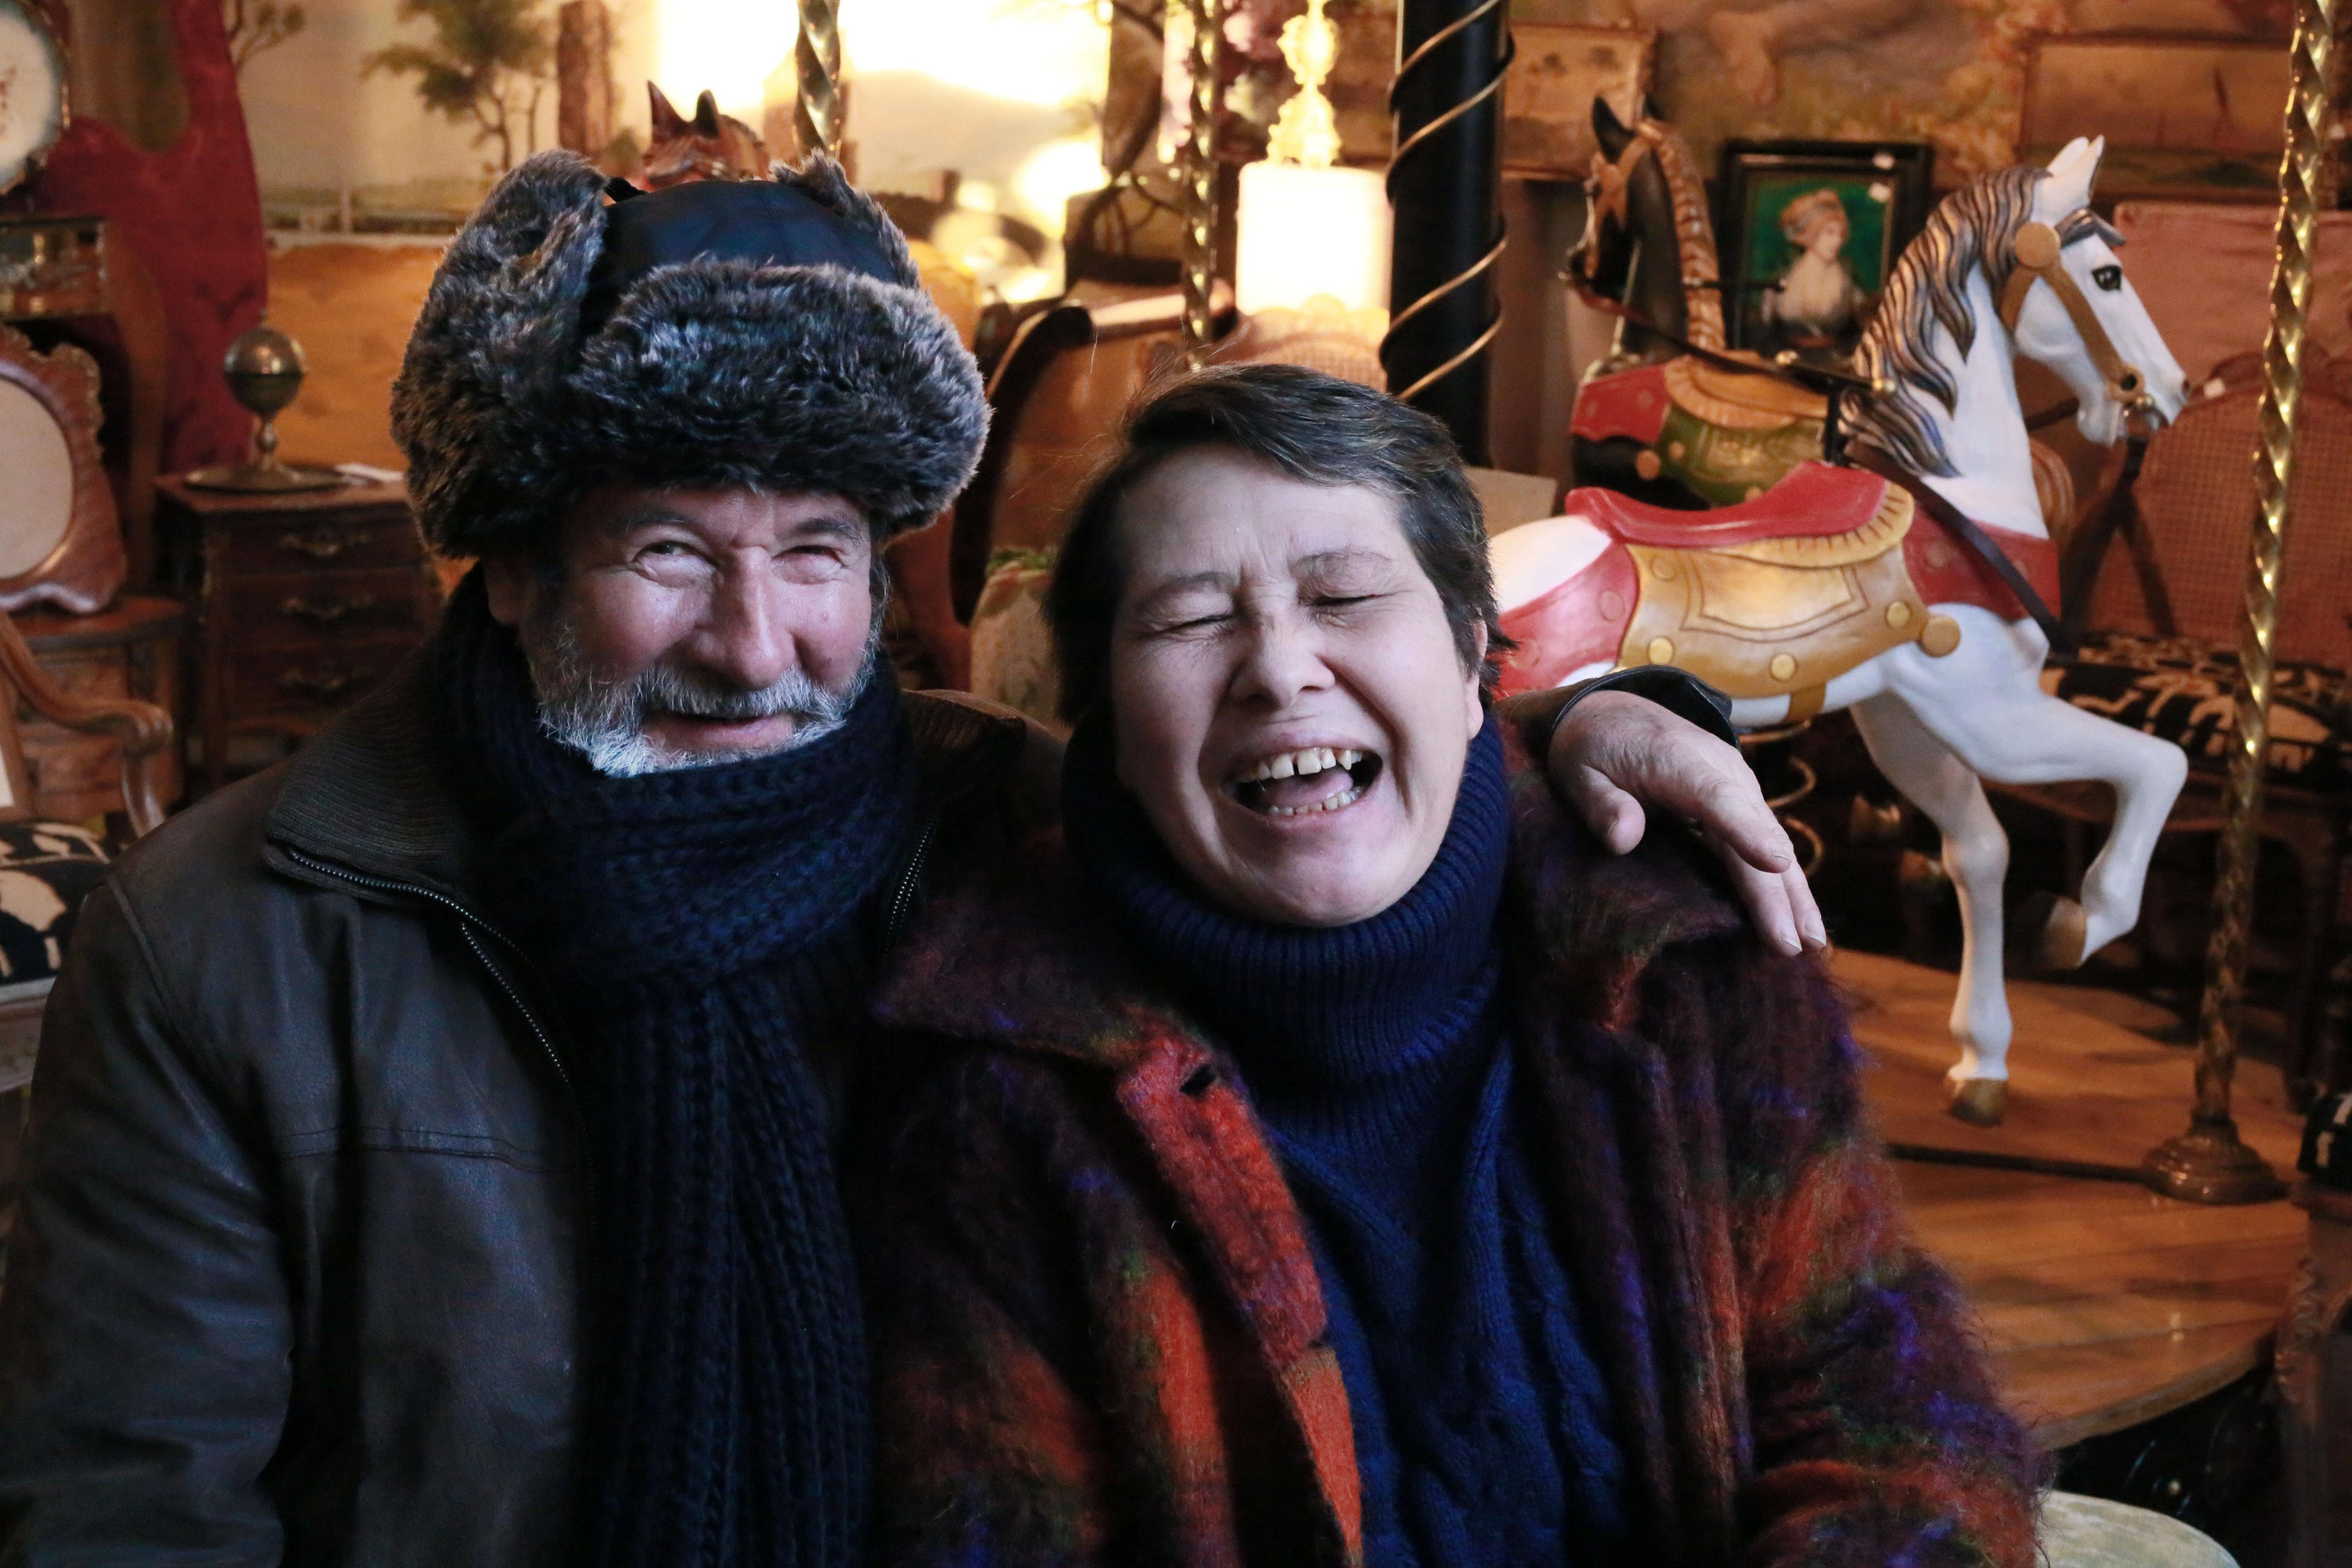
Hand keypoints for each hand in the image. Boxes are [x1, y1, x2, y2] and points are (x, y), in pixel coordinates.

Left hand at [1548, 690, 1826, 955]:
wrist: (1613, 713)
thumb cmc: (1593, 746)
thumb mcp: (1579, 770)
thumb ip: (1601, 803)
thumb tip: (1623, 839)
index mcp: (1679, 760)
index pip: (1718, 798)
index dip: (1747, 831)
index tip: (1775, 864)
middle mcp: (1721, 771)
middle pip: (1756, 832)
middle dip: (1777, 890)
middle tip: (1792, 944)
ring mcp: (1738, 786)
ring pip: (1772, 842)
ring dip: (1794, 894)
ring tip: (1813, 945)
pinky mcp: (1740, 802)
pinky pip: (1765, 843)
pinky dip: (1784, 883)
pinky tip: (1798, 920)